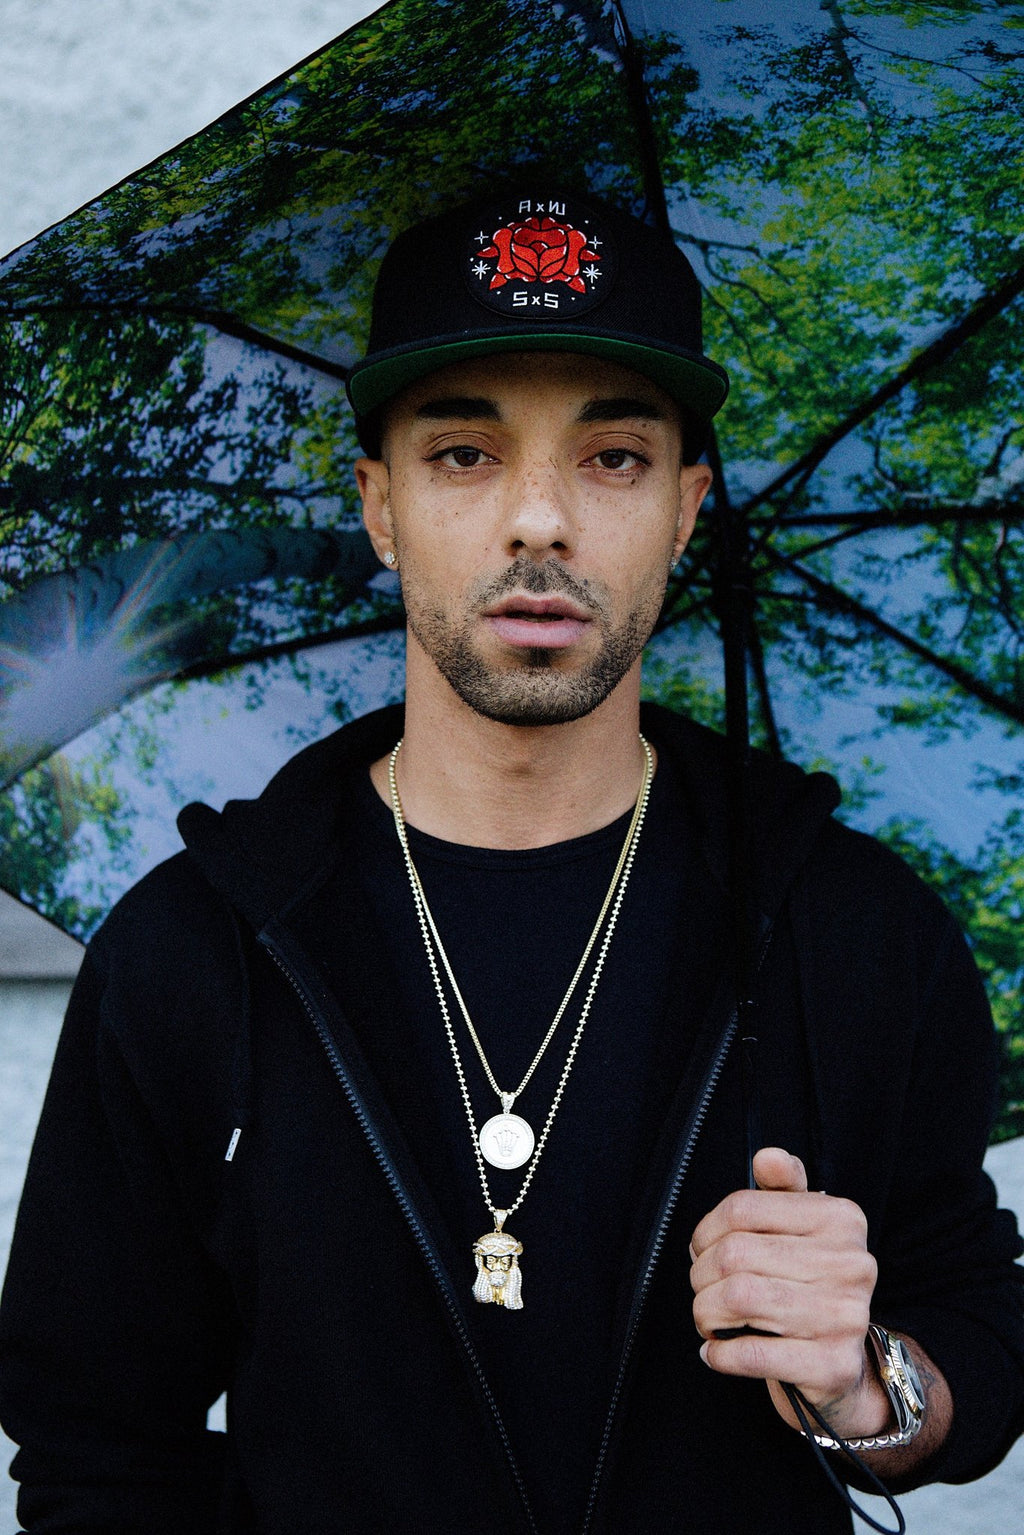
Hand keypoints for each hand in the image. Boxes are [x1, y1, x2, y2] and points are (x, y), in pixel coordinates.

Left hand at [689, 1147, 889, 1437]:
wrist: (845, 1365)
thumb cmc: (811, 1285)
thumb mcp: (802, 1229)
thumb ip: (782, 1190)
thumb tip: (769, 1157)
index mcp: (841, 1219)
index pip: (742, 1208)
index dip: (705, 1230)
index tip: (702, 1250)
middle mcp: (851, 1264)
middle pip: (733, 1254)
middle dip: (701, 1276)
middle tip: (702, 1290)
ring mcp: (846, 1316)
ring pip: (737, 1299)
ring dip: (705, 1313)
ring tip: (708, 1318)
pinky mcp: (833, 1365)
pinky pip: (753, 1354)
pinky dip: (721, 1354)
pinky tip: (715, 1351)